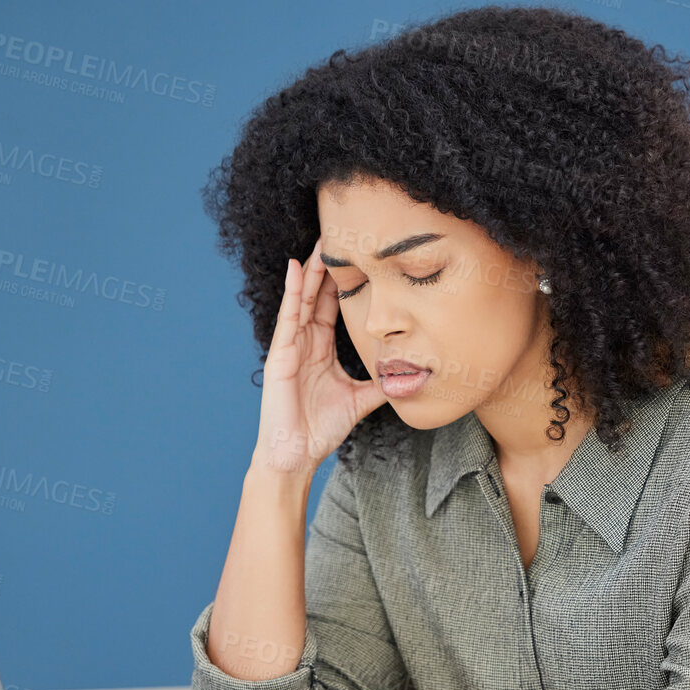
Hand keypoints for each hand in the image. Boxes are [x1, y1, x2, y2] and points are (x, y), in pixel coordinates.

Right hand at [251, 243, 388, 476]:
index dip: (343, 282)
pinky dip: (292, 291)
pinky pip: (287, 317)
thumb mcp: (360, 400)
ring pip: (303, 299)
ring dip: (310, 270)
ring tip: (319, 242)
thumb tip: (408, 376)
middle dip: (326, 267)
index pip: (332, 307)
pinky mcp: (280, 355)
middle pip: (317, 296)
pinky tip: (295, 268)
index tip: (357, 257)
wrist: (297, 454)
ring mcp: (290, 346)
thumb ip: (380, 384)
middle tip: (338, 235)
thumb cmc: (320, 429)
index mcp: (321, 349)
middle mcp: (304, 342)